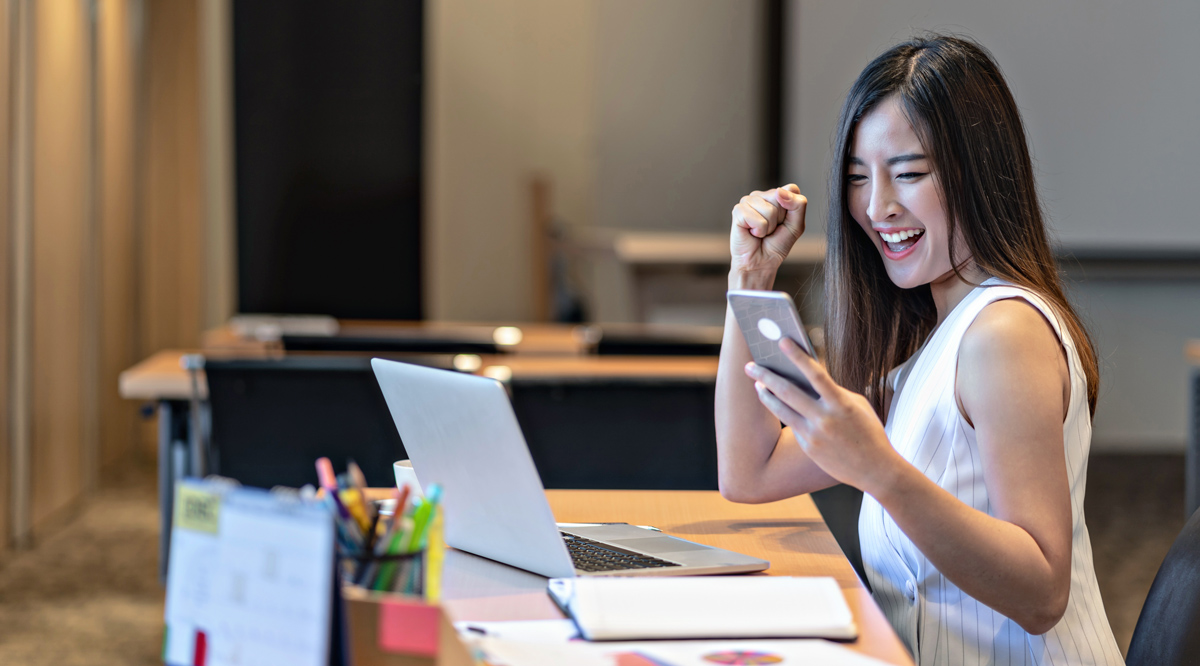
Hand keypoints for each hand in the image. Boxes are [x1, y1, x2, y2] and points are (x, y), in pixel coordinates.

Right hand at [730, 184, 806, 280]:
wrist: (761, 262)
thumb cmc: (776, 245)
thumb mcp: (797, 225)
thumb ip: (798, 205)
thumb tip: (780, 192)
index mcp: (776, 196)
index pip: (791, 189)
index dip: (792, 208)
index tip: (785, 221)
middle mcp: (761, 195)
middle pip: (779, 197)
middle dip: (779, 219)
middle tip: (771, 229)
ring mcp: (748, 202)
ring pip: (768, 209)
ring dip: (768, 227)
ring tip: (762, 232)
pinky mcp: (738, 211)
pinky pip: (756, 218)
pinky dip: (758, 230)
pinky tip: (753, 233)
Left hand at [744, 338, 900, 492]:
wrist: (875, 469)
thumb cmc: (868, 431)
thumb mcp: (857, 405)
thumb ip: (833, 392)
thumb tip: (808, 379)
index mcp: (841, 404)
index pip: (815, 374)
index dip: (797, 356)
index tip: (782, 341)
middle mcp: (825, 419)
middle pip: (788, 392)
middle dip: (766, 376)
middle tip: (750, 366)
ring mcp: (814, 435)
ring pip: (781, 410)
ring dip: (765, 395)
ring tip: (756, 384)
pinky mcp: (809, 447)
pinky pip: (791, 424)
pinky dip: (781, 411)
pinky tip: (772, 401)